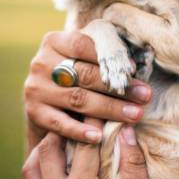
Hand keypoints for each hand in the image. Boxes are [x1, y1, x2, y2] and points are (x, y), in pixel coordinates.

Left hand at [22, 119, 151, 178]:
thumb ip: (135, 168)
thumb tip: (128, 132)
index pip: (86, 143)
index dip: (95, 119)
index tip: (103, 104)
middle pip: (52, 145)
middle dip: (69, 126)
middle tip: (84, 113)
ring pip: (34, 160)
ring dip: (49, 142)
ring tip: (69, 132)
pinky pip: (30, 178)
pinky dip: (39, 161)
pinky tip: (56, 157)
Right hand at [24, 31, 152, 147]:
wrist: (45, 99)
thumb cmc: (74, 73)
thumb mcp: (81, 56)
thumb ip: (100, 54)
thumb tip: (133, 66)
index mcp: (54, 42)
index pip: (83, 45)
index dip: (110, 56)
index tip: (134, 70)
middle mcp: (41, 63)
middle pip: (84, 74)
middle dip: (118, 86)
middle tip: (144, 96)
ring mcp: (36, 88)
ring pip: (78, 99)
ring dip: (110, 108)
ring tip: (134, 114)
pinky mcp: (34, 112)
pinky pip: (60, 123)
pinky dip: (80, 131)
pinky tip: (99, 137)